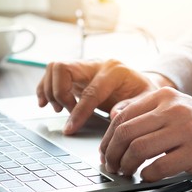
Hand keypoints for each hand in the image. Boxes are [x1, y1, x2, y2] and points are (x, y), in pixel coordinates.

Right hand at [36, 59, 159, 134]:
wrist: (141, 84)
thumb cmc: (144, 93)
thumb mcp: (147, 101)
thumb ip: (132, 106)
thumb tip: (114, 114)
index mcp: (115, 70)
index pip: (90, 91)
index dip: (78, 112)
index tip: (70, 128)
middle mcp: (96, 63)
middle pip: (63, 68)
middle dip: (60, 94)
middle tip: (66, 113)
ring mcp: (84, 66)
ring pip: (54, 68)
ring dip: (50, 91)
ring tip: (58, 110)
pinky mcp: (76, 72)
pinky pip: (52, 73)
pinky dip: (45, 88)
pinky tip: (46, 103)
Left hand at [99, 87, 191, 181]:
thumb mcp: (175, 110)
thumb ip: (146, 113)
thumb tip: (113, 123)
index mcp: (164, 97)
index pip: (123, 116)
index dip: (108, 138)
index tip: (105, 152)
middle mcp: (173, 109)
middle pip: (126, 132)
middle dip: (112, 153)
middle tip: (111, 166)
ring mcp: (186, 129)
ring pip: (139, 148)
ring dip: (126, 165)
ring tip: (126, 172)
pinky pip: (160, 166)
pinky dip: (148, 175)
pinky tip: (148, 176)